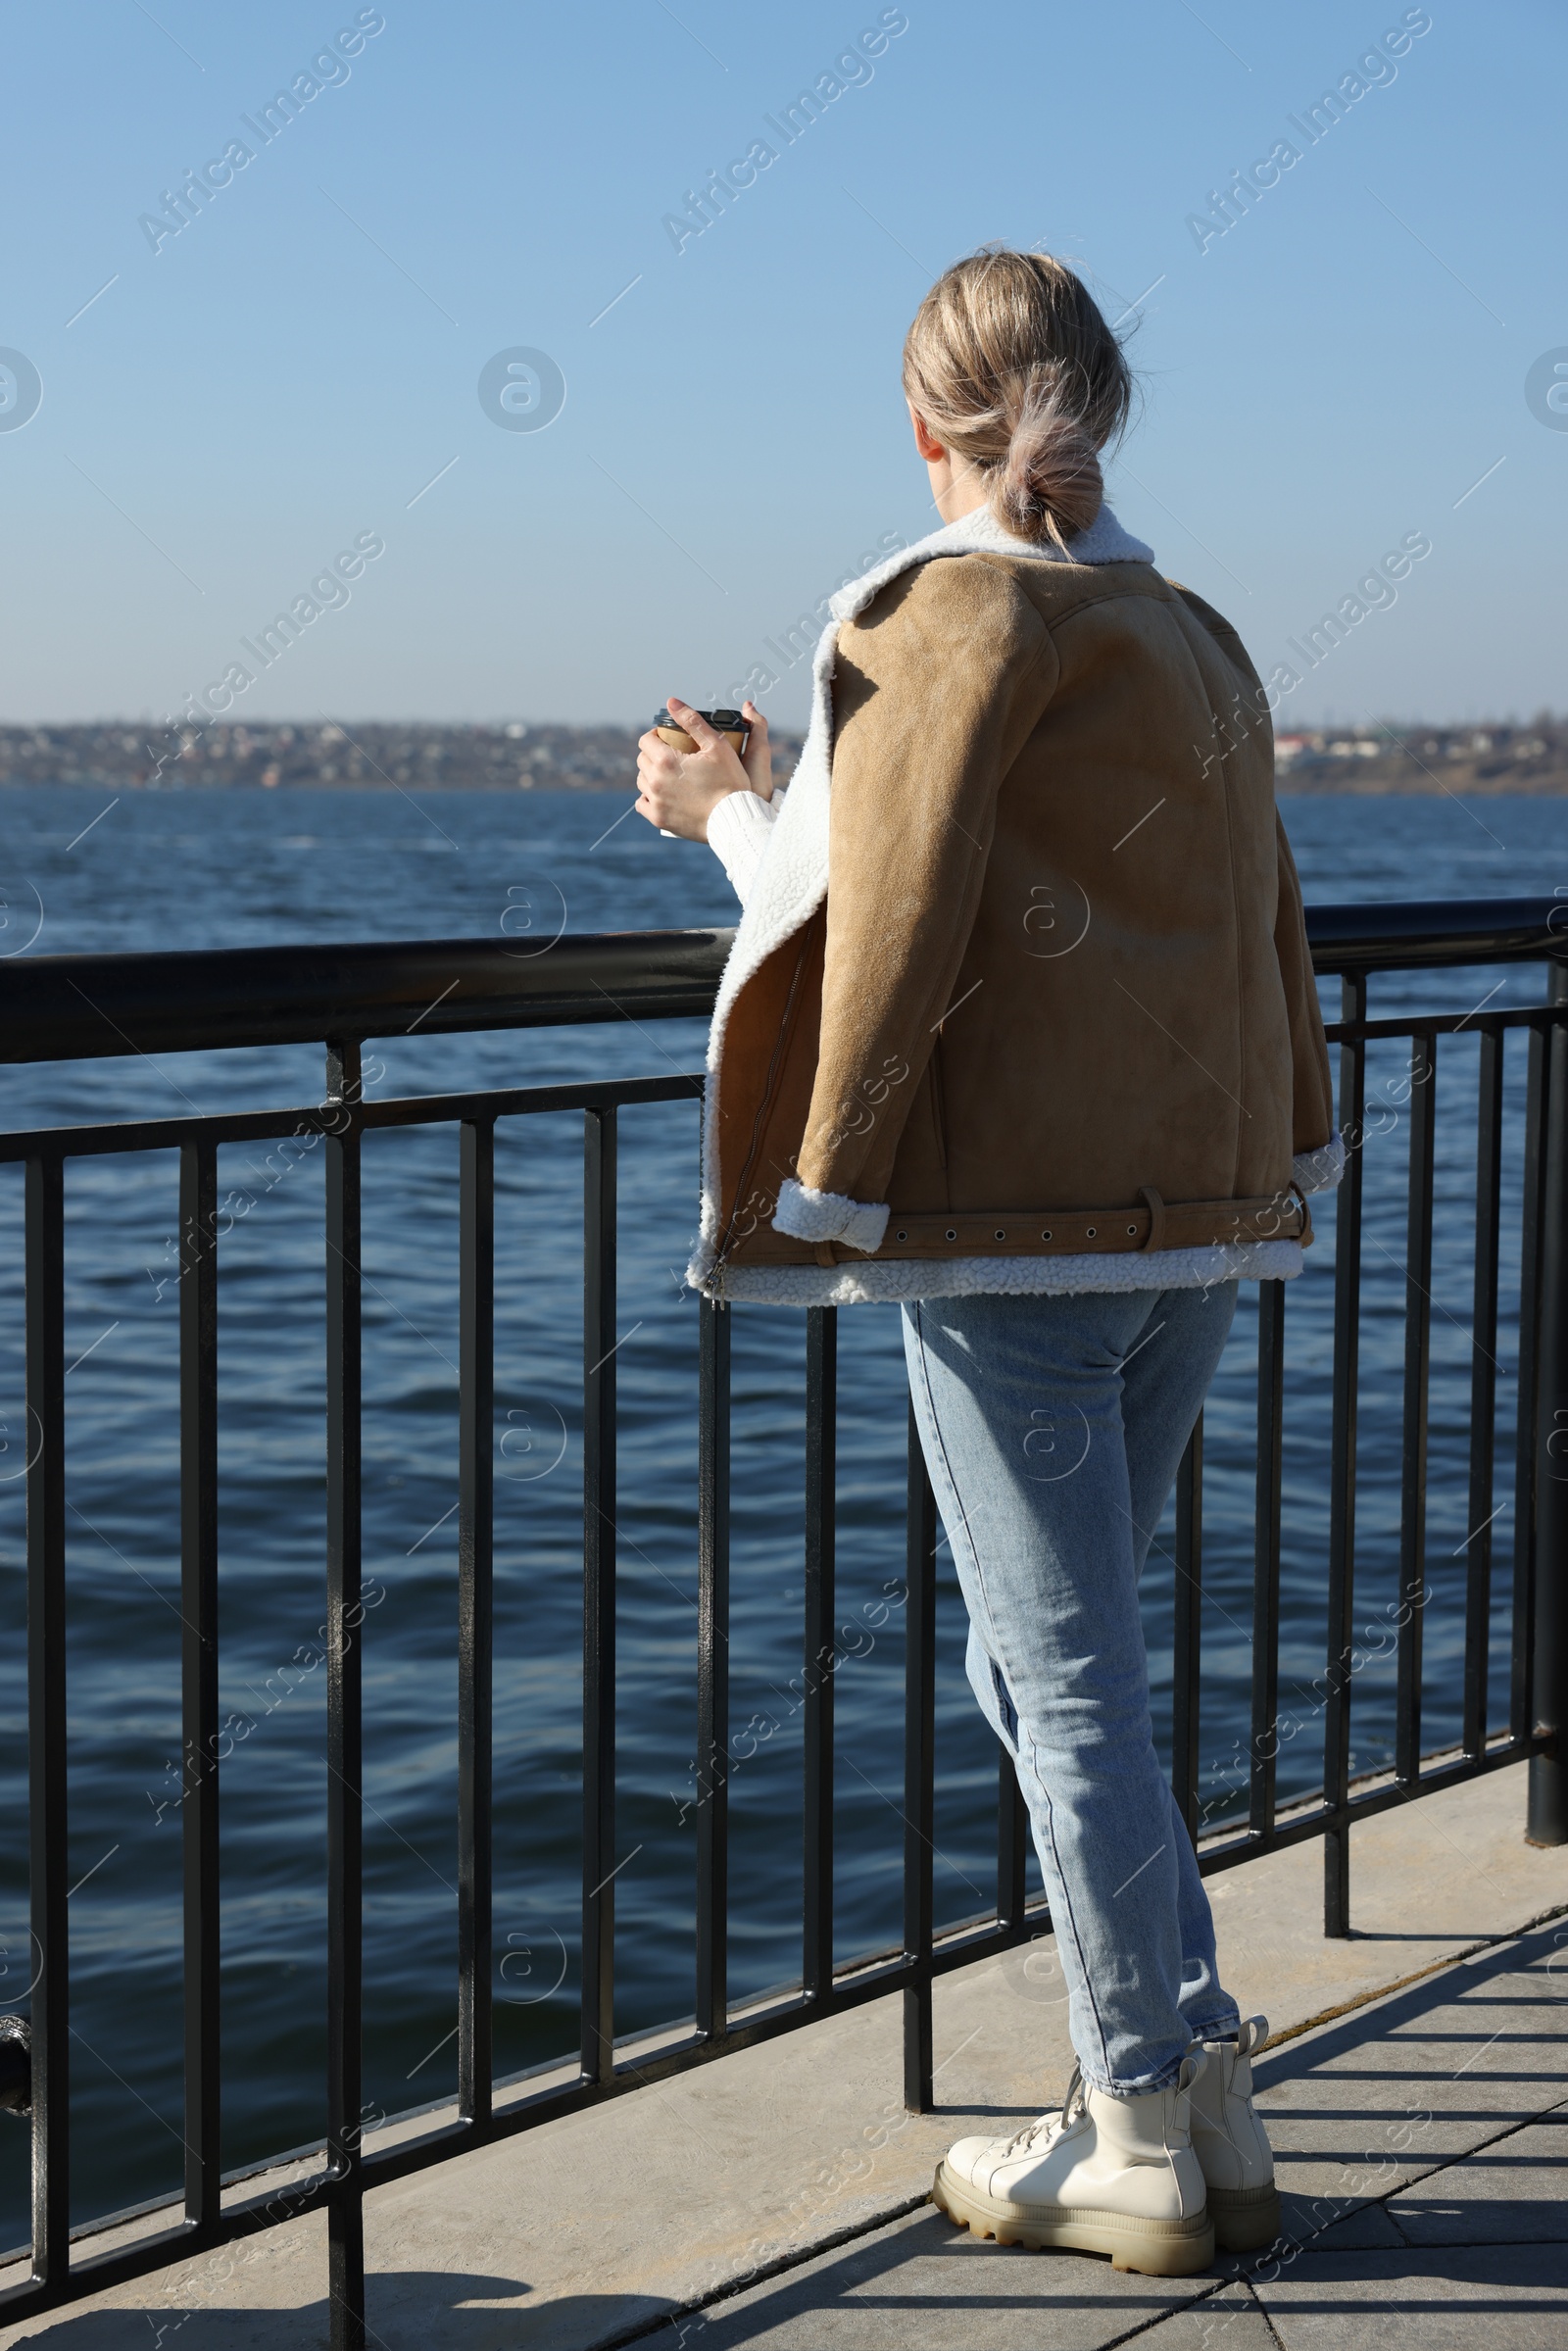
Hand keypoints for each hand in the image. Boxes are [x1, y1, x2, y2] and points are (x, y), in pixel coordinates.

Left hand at [635, 698, 770, 840]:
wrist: (735, 819)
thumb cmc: (730, 781)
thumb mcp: (716, 745)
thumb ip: (692, 721)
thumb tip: (671, 701)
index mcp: (666, 760)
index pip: (645, 740)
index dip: (655, 735)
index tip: (667, 738)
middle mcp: (655, 781)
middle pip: (642, 759)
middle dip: (653, 753)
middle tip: (671, 755)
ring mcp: (656, 802)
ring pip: (641, 781)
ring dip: (650, 774)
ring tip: (668, 773)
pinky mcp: (659, 819)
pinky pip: (642, 804)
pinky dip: (648, 797)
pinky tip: (661, 794)